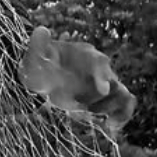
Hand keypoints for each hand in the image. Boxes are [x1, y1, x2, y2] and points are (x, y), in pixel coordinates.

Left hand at [19, 26, 135, 130]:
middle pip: (113, 81)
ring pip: (122, 94)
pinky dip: (121, 116)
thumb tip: (41, 30)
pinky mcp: (102, 99)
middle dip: (106, 98)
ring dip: (113, 108)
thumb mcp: (34, 56)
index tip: (101, 90)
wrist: (42, 76)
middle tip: (91, 109)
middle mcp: (98, 68)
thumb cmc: (39, 64)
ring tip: (101, 120)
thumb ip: (37, 45)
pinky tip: (111, 127)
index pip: (99, 62)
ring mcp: (102, 84)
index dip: (102, 75)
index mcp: (85, 54)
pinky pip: (121, 106)